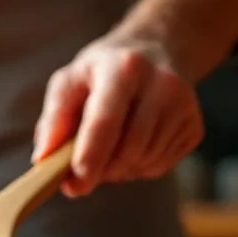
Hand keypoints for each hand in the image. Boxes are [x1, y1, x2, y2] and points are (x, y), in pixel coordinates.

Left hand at [32, 34, 203, 197]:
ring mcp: (184, 107)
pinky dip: (136, 168)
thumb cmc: (102, 72)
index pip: (106, 121)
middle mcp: (162, 85)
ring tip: (105, 149)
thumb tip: (43, 159)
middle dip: (99, 169)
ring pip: (143, 162)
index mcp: (123, 69)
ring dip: (116, 170)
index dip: (89, 156)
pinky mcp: (194, 128)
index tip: (74, 184)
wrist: (156, 51)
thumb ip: (54, 119)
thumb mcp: (69, 81)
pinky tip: (129, 145)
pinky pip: (159, 167)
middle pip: (128, 149)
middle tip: (78, 171)